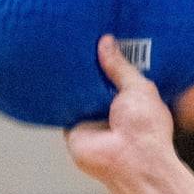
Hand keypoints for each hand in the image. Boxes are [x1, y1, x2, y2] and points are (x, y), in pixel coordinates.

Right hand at [67, 35, 180, 190]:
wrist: (131, 159)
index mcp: (131, 96)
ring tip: (60, 47)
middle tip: (75, 35)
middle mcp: (110, 105)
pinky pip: (61, 106)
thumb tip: (106, 42)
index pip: (117, 71)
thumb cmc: (146, 127)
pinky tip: (48, 72)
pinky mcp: (72, 126)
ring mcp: (91, 116)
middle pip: (94, 80)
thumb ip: (120, 66)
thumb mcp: (138, 87)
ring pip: (76, 92)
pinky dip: (57, 94)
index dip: (110, 56)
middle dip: (87, 64)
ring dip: (71, 78)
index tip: (100, 33)